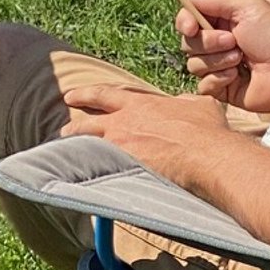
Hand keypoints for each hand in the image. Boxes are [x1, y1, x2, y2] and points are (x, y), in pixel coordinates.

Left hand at [58, 80, 228, 183]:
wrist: (207, 154)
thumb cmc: (207, 130)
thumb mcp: (198, 105)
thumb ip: (184, 102)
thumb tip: (182, 103)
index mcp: (141, 103)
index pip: (106, 94)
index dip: (87, 93)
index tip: (72, 95)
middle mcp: (125, 122)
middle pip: (90, 120)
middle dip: (74, 123)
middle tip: (63, 128)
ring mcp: (123, 146)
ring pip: (90, 145)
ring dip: (77, 147)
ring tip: (67, 152)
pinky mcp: (125, 168)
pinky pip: (100, 169)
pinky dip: (89, 171)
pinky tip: (82, 176)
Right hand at [174, 0, 269, 113]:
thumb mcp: (249, 8)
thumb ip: (217, 1)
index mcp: (221, 22)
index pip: (188, 20)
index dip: (184, 22)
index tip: (190, 27)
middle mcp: (216, 44)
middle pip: (187, 43)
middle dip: (208, 42)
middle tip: (234, 42)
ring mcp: (218, 67)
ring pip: (193, 65)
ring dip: (217, 61)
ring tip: (240, 60)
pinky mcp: (221, 89)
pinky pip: (202, 86)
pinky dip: (218, 80)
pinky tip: (237, 77)